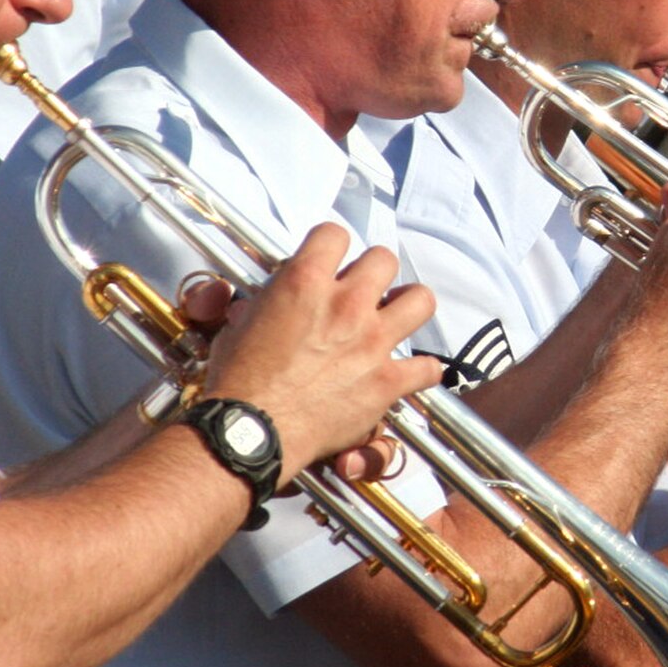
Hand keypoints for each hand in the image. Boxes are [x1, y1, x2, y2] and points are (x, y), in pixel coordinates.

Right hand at [201, 223, 443, 481]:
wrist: (251, 432)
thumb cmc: (238, 381)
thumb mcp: (239, 324)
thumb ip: (266, 302)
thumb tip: (273, 296)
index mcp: (305, 282)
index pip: (334, 234)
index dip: (331, 245)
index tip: (329, 259)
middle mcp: (346, 304)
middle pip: (384, 259)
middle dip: (373, 272)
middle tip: (363, 290)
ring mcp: (372, 342)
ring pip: (420, 300)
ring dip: (409, 306)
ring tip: (396, 316)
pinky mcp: (387, 381)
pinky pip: (429, 368)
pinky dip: (423, 371)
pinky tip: (411, 373)